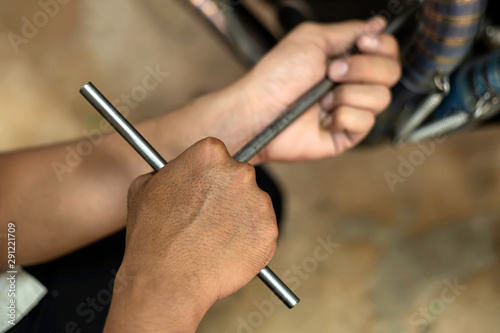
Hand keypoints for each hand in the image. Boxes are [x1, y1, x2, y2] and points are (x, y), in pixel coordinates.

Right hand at [105, 138, 277, 331]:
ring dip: (239, 217)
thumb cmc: (152, 236)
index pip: (217, 156)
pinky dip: (249, 240)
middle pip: (239, 177)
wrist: (167, 281)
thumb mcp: (144, 188)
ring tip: (214, 239)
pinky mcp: (269, 230)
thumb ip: (168, 171)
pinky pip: (261, 231)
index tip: (202, 191)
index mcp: (210, 154)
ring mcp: (259, 201)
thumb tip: (178, 173)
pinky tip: (227, 251)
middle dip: (226, 194)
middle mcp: (240, 171)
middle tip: (209, 217)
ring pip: (253, 204)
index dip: (208, 176)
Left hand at [234, 17, 400, 162]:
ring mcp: (351, 110)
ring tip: (322, 99)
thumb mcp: (312, 39)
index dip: (381, 48)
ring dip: (347, 95)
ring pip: (381, 99)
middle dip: (362, 69)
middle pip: (391, 73)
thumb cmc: (277, 75)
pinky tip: (324, 118)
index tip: (362, 45)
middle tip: (332, 72)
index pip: (388, 52)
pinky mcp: (347, 134)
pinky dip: (343, 117)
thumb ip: (349, 31)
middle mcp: (352, 84)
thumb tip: (378, 24)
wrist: (260, 110)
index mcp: (347, 60)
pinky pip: (366, 122)